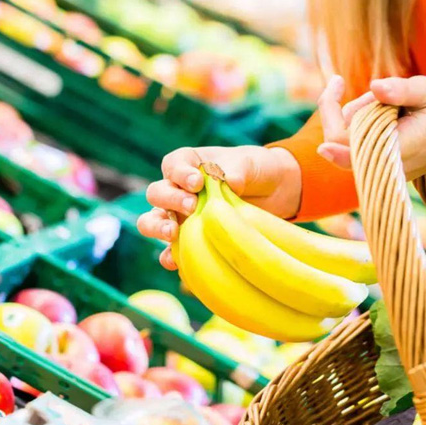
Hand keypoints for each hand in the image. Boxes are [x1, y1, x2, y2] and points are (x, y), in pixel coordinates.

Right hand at [137, 145, 301, 269]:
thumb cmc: (257, 171)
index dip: (179, 174)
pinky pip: (170, 250)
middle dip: (170, 200)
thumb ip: (237, 169)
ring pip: (152, 221)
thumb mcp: (251, 163)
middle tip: (192, 206)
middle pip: (157, 193)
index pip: (172, 165)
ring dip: (157, 227)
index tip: (197, 182)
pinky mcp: (189, 240)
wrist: (273, 194)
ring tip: (173, 232)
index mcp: (189, 163)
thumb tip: (229, 182)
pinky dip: (169, 256)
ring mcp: (180, 216)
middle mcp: (178, 189)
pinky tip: (176, 260)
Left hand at [316, 75, 425, 179]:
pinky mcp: (377, 164)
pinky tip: (384, 111)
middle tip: (362, 89)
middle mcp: (383, 164)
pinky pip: (355, 142)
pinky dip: (361, 122)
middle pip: (340, 140)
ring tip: (391, 103)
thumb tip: (376, 87)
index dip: (334, 136)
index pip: (351, 149)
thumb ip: (403, 90)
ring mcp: (379, 167)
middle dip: (347, 110)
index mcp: (397, 149)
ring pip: (348, 137)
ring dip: (359, 114)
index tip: (326, 126)